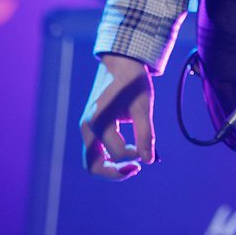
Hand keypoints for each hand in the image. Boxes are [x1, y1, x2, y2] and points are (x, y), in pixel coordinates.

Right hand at [80, 54, 154, 180]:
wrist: (120, 62)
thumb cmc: (133, 82)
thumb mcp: (143, 105)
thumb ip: (145, 133)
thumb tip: (149, 160)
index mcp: (99, 120)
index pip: (118, 152)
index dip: (136, 154)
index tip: (149, 146)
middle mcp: (87, 126)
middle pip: (93, 165)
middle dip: (114, 172)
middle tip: (136, 168)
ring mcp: (86, 127)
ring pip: (91, 160)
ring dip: (110, 167)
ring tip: (132, 165)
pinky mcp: (89, 126)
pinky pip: (94, 150)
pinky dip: (107, 157)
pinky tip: (126, 152)